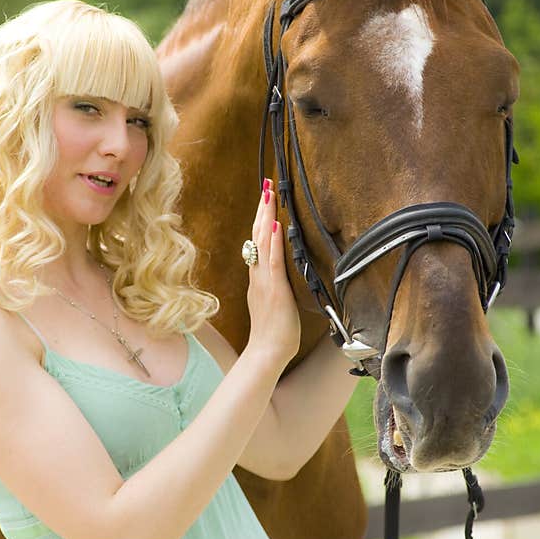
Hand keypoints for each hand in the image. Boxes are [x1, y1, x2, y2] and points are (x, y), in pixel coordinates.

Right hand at [245, 178, 300, 367]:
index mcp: (259, 278)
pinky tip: (277, 225)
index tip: (265, 198)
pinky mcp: (274, 290)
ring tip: (269, 194)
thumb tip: (282, 276)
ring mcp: (264, 281)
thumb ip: (276, 287)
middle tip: (266, 184)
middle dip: (262, 209)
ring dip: (266, 217)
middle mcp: (258, 275)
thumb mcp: (275, 304)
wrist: (266, 354)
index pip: (259, 242)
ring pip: (263, 242)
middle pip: (257, 235)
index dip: (261, 219)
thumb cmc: (274, 335)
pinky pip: (273, 261)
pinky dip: (275, 242)